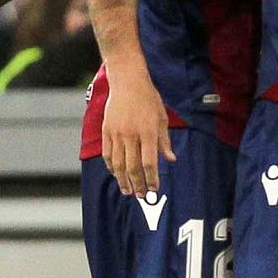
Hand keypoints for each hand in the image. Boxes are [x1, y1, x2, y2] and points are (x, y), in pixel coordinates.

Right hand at [102, 66, 174, 197]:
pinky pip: (107, 153)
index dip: (152, 178)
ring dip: (123, 180)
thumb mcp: (162, 118)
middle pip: (133, 167)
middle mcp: (131, 134)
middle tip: (142, 196)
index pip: (150, 162)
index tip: (155, 188)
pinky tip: (116, 174)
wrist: (127, 81)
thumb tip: (171, 159)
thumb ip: (164, 141)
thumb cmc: (148, 99)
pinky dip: (111, 166)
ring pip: (118, 163)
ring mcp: (116, 133)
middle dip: (138, 184)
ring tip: (127, 191)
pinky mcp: (106, 130)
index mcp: (148, 132)